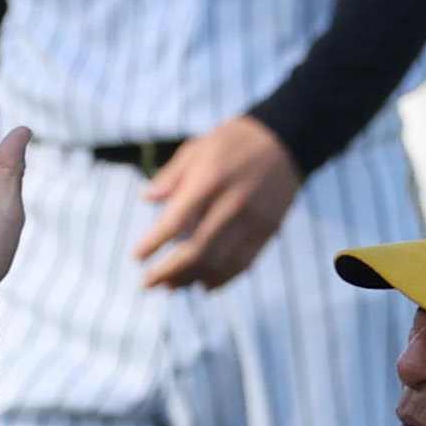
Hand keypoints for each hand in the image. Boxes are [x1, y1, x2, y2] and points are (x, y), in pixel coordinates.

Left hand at [134, 115, 300, 292]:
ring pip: (219, 263)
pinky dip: (221, 279)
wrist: (288, 139)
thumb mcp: (197, 147)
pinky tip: (203, 284)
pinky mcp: (269, 230)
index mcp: (211, 178)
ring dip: (191, 279)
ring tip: (170, 286)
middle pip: (197, 249)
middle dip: (168, 272)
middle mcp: (233, 202)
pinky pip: (242, 264)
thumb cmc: (233, 143)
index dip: (154, 243)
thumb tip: (146, 198)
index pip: (176, 220)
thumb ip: (171, 176)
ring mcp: (254, 219)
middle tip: (147, 283)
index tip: (137, 256)